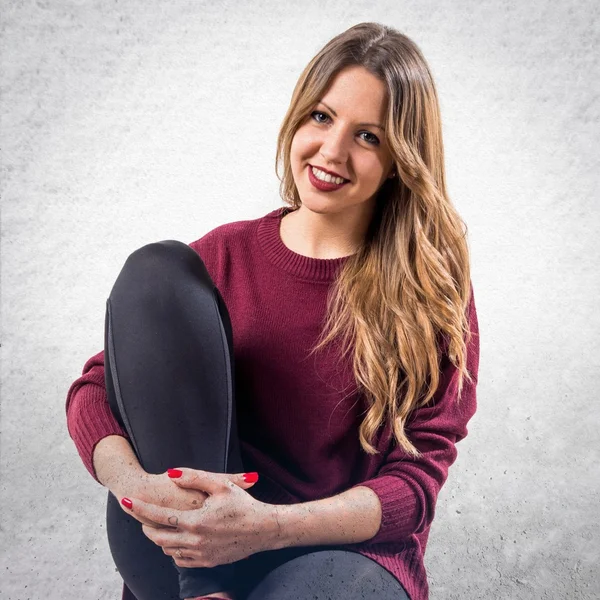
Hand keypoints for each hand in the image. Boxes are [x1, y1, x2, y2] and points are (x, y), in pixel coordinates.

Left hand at [119, 468, 279, 567]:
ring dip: (160, 539)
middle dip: (146, 527)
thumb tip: (172, 473)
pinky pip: (181, 560)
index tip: (126, 500)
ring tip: (161, 525)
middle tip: (143, 517)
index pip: (158, 516)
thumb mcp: (220, 485)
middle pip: (158, 538)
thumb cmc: (243, 504)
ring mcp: (201, 555)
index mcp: (195, 521)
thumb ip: (194, 477)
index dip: (139, 508)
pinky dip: (174, 550)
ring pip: (168, 550)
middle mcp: (195, 541)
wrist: (263, 529)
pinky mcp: (208, 562)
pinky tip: (178, 539)